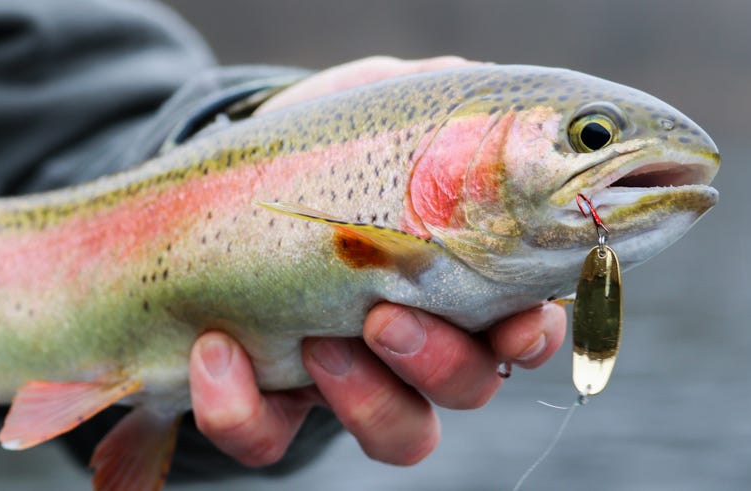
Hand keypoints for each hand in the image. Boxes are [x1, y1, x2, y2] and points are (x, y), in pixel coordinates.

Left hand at [189, 56, 565, 466]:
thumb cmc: (319, 149)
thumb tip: (467, 84)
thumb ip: (429, 104)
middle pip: (469, 388)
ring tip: (318, 343)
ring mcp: (348, 381)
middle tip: (385, 316)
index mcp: (456, 279)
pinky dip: (242, 410)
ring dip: (367, 401)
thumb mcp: (371, 110)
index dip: (533, 338)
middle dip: (439, 363)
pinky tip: (217, 349)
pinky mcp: (271, 403)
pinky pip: (268, 439)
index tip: (515, 326)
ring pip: (399, 435)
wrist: (221, 183)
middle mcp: (418, 342)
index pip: (524, 327)